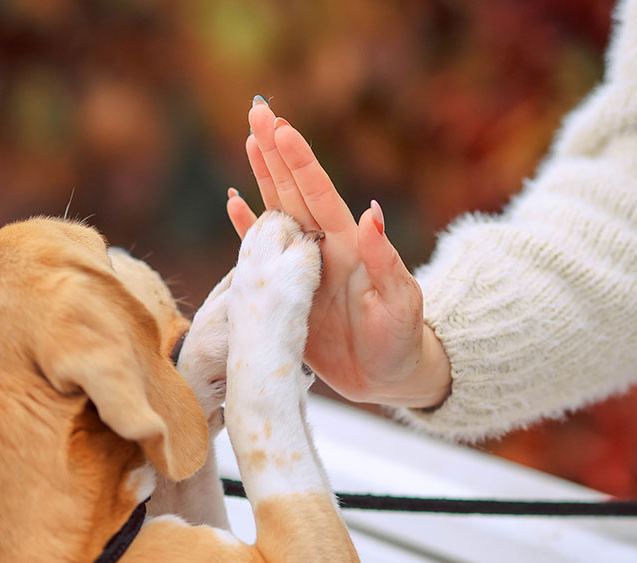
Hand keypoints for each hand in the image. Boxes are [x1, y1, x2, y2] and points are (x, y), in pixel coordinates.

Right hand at [226, 97, 450, 408]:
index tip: (280, 127)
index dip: (300, 162)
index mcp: (349, 247)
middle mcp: (323, 250)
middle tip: (257, 111)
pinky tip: (235, 203)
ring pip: (277, 214)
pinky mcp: (287, 293)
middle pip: (294, 193)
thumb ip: (384, 261)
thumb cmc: (401, 340)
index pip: (321, 195)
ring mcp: (303, 269)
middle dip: (275, 153)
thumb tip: (371, 214)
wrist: (387, 378)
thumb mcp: (400, 302)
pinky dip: (248, 231)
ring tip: (248, 140)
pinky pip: (263, 256)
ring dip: (262, 179)